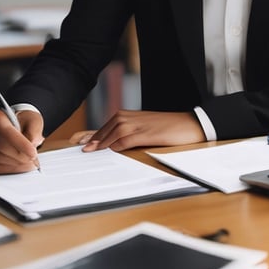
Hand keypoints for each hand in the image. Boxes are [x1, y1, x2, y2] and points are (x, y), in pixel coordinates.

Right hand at [0, 109, 43, 173]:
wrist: (17, 128)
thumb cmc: (23, 123)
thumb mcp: (34, 121)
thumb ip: (34, 131)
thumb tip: (32, 143)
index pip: (4, 130)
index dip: (19, 143)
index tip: (32, 152)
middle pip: (0, 146)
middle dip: (19, 155)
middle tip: (33, 159)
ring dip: (15, 163)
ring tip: (28, 162)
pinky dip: (8, 169)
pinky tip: (19, 166)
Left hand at [78, 110, 204, 151]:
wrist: (191, 124)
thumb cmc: (169, 128)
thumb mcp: (148, 129)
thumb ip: (131, 134)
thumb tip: (116, 146)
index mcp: (132, 117)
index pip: (107, 125)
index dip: (92, 134)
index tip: (78, 141)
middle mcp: (134, 118)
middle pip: (108, 127)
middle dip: (94, 138)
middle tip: (81, 149)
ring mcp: (141, 124)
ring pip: (116, 131)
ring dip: (103, 141)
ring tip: (91, 151)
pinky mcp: (149, 133)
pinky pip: (129, 138)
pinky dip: (119, 143)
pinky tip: (112, 149)